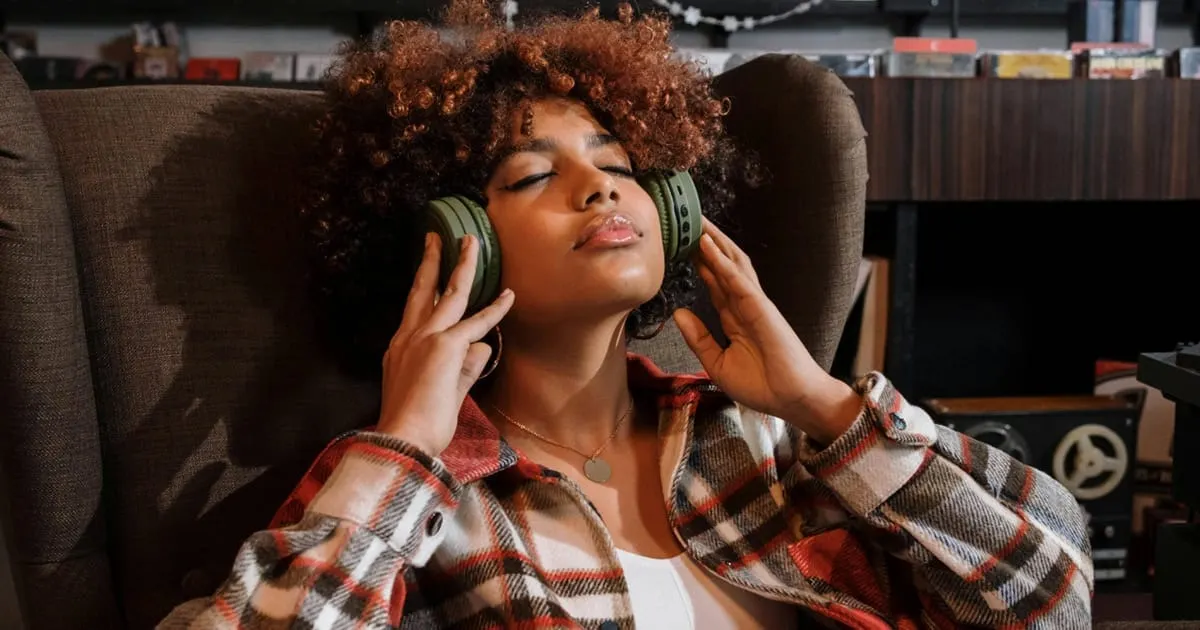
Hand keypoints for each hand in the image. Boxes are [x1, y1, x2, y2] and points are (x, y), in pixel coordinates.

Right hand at [377, 233, 514, 455]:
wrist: (404, 440)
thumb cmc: (416, 425)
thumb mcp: (440, 391)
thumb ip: (462, 368)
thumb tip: (482, 348)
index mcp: (399, 349)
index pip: (413, 310)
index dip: (422, 289)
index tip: (426, 273)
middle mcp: (408, 337)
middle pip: (422, 289)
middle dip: (430, 261)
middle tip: (435, 238)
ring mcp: (427, 338)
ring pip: (450, 292)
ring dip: (463, 265)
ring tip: (472, 243)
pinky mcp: (447, 346)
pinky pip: (477, 322)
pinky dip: (495, 309)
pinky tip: (509, 296)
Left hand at [673, 219, 859, 444]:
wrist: (791, 399)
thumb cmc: (761, 385)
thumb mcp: (717, 363)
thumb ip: (698, 338)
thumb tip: (678, 313)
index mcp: (735, 317)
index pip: (713, 281)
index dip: (698, 261)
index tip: (679, 244)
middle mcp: (745, 304)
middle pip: (722, 264)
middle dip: (705, 242)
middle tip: (684, 218)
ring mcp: (754, 303)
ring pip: (732, 263)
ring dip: (714, 241)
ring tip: (694, 220)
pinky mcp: (761, 309)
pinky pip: (738, 280)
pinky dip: (721, 261)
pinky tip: (706, 245)